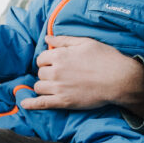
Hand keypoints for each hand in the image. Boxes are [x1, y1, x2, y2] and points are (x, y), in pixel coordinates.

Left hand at [20, 36, 143, 115]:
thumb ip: (63, 40)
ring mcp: (59, 88)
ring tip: (53, 86)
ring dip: (43, 86)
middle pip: (40, 73)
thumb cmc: (105, 58)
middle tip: (59, 75)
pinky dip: (31, 104)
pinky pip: (42, 103)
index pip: (41, 58)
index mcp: (59, 55)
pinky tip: (24, 104)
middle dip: (46, 73)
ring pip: (39, 87)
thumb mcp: (85, 42)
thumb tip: (46, 38)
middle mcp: (56, 72)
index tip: (54, 63)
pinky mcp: (64, 102)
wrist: (119, 79)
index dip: (47, 61)